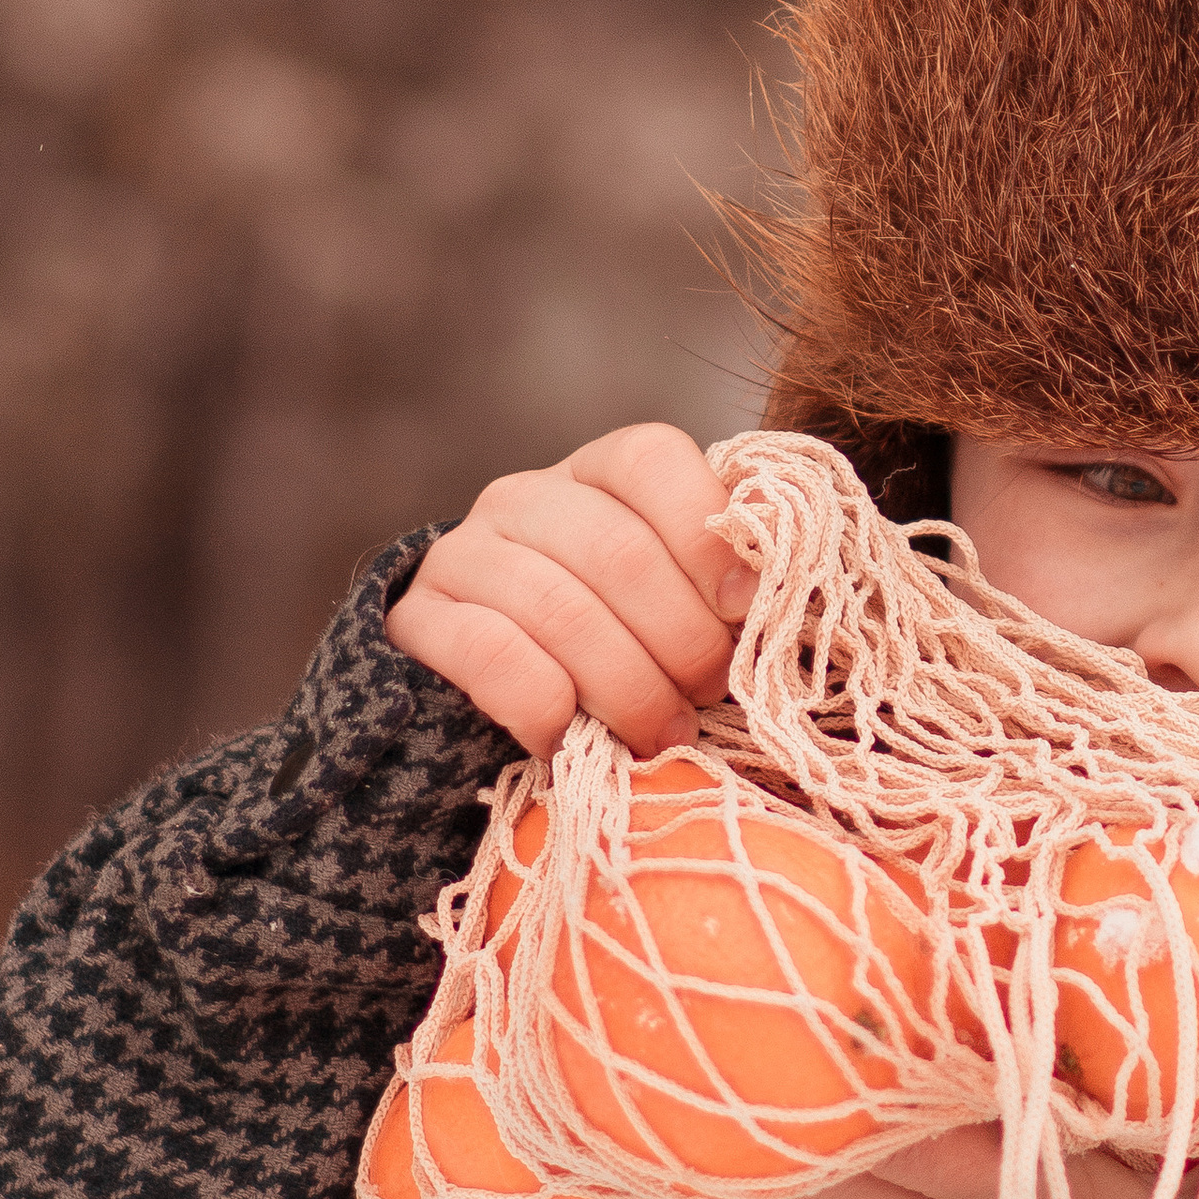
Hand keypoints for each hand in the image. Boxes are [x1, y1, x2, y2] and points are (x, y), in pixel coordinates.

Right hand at [387, 422, 755, 757]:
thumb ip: (722, 585)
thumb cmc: (616, 645)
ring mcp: (465, 553)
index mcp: (598, 474)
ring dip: (626, 684)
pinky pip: (492, 655)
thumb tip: (779, 587)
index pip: (648, 458)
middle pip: (617, 550)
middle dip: (680, 638)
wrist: (484, 695)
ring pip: (560, 608)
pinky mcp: (419, 619)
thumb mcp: (675, 604)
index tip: (743, 609)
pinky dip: (546, 706)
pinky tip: (570, 740)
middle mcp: (526, 497)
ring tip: (662, 734)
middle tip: (708, 696)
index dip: (703, 533)